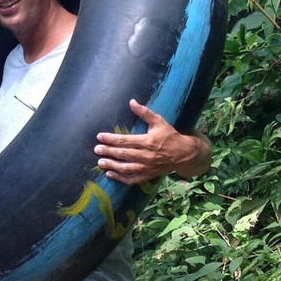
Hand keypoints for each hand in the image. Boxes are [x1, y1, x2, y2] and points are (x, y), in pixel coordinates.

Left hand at [93, 99, 211, 184]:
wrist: (183, 154)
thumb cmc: (169, 136)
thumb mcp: (159, 121)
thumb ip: (144, 112)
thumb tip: (131, 102)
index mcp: (147, 141)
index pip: (125, 140)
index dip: (110, 139)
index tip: (99, 137)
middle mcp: (146, 156)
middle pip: (123, 154)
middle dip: (108, 151)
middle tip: (96, 149)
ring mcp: (146, 167)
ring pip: (125, 168)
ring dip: (112, 165)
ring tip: (100, 162)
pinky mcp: (147, 175)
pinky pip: (131, 179)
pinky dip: (120, 178)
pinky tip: (110, 174)